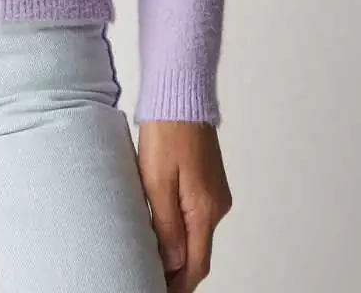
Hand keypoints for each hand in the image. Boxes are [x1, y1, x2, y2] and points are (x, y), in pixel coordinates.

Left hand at [135, 120, 232, 290]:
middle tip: (150, 277)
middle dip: (177, 270)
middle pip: (199, 252)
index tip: (160, 291)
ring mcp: (215, 193)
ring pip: (197, 233)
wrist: (181, 94)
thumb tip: (173, 263)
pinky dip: (181, 228)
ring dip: (178, 249)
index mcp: (206, 209)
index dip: (179, 284)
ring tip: (150, 256)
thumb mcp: (156, 181)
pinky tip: (161, 227)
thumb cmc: (167, 131)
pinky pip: (196, 215)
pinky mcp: (208, 181)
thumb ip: (166, 225)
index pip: (196, 263)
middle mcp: (217, 205)